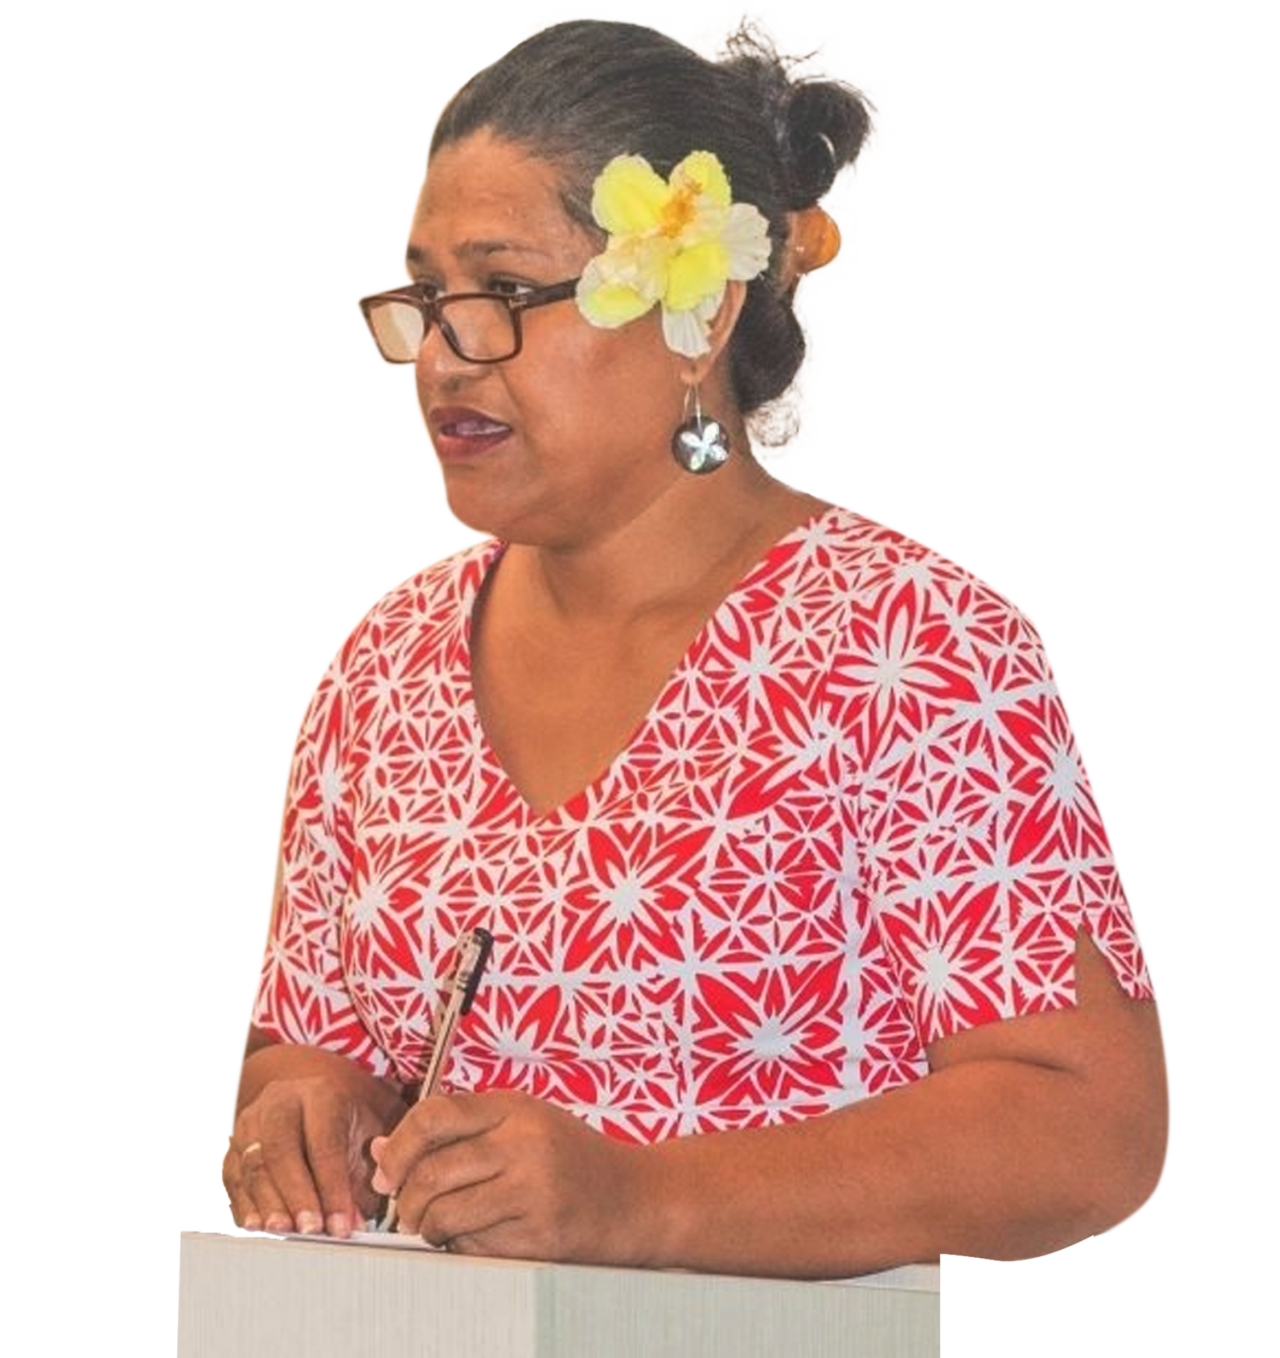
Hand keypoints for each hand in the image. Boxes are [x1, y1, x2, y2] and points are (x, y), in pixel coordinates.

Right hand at [222, 1075, 387, 1237]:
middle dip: (296, 1197)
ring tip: (286, 1234)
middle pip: (280, 1151)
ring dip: (270, 1207)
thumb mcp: (365, 1137)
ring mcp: (250, 1125)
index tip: (341, 1225)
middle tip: (310, 1231)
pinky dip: (247, 1208)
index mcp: (321, 1095)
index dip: (332, 1188)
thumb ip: (364, 1177)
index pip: (324, 1143)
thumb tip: (354, 1223)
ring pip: (251, 1167)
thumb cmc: (342, 1124)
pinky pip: (233, 1181)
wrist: (310, 1104)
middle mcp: (279, 1104)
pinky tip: (261, 1229)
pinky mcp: (231, 1148)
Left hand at [370, 1091, 648, 1262]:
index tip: (387, 1170)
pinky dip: (461, 1245)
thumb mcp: (519, 1126)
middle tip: (408, 1209)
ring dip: (428, 1227)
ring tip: (437, 1225)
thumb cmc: (570, 1158)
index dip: (398, 1145)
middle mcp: (523, 1144)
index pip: (433, 1116)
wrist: (635, 1198)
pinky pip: (472, 1245)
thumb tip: (380, 1153)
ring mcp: (532, 1191)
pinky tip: (476, 1235)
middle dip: (406, 1198)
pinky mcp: (538, 1236)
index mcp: (515, 1108)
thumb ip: (456, 1132)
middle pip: (430, 1171)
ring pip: (444, 1214)